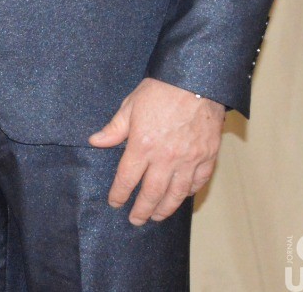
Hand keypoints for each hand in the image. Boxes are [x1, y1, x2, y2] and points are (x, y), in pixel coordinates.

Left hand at [89, 77, 225, 224]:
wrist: (196, 82)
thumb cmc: (160, 91)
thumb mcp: (130, 106)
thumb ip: (114, 129)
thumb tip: (95, 142)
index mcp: (143, 145)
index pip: (127, 178)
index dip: (119, 193)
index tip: (115, 202)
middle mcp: (166, 157)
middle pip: (151, 192)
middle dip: (141, 209)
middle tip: (135, 220)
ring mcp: (189, 159)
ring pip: (176, 193)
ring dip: (165, 208)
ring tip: (156, 216)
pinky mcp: (207, 157)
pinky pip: (197, 182)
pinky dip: (188, 193)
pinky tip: (181, 197)